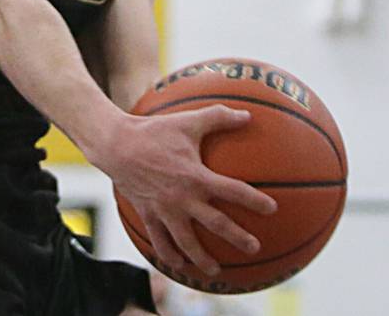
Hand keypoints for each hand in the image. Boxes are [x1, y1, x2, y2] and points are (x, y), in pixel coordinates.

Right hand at [89, 104, 276, 278]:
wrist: (117, 145)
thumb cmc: (155, 130)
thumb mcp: (188, 121)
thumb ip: (219, 117)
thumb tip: (248, 115)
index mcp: (196, 177)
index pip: (232, 191)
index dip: (254, 201)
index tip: (271, 209)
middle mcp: (183, 198)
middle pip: (216, 224)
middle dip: (237, 237)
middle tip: (255, 248)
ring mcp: (165, 211)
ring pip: (187, 243)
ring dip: (202, 259)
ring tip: (215, 272)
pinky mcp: (149, 216)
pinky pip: (159, 242)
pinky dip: (169, 257)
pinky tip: (178, 266)